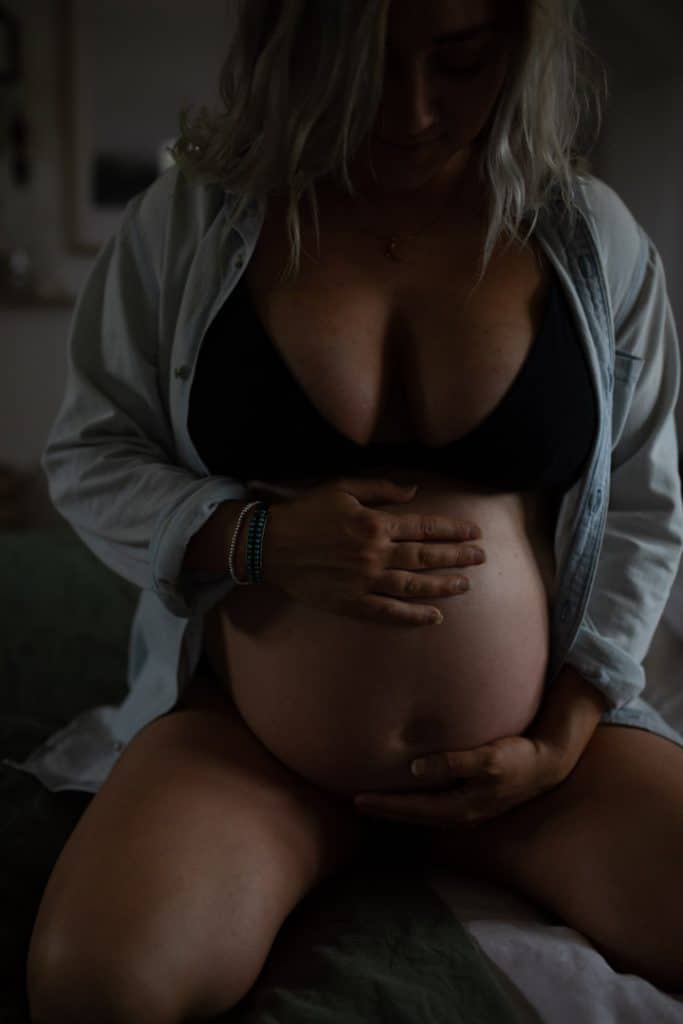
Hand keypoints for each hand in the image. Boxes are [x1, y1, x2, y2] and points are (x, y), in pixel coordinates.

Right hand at [262, 476, 484, 626]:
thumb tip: (415, 492)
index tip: (474, 532)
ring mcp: (365, 582)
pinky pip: (389, 612)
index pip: (425, 527)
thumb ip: (380, 489)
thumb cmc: (304, 512)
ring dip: (444, 586)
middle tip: (480, 558)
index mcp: (375, 524)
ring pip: (415, 586)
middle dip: (458, 557)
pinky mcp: (352, 603)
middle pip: (427, 557)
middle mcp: (375, 554)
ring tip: (465, 584)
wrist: (269, 546)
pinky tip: (435, 617)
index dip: (453, 530)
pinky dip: (414, 616)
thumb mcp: (342, 488)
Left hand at [353, 735, 568, 827]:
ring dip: (398, 807)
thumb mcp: (489, 759)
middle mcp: (461, 812)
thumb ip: (453, 763)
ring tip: (375, 800)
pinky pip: (433, 803)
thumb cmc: (519, 758)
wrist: (548, 763)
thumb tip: (415, 769)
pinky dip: (414, 800)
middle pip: (414, 815)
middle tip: (354, 802)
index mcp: (461, 807)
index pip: (413, 809)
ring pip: (422, 811)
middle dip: (385, 810)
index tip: (357, 799)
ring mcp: (467, 807)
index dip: (385, 805)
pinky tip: (408, 791)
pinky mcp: (472, 796)